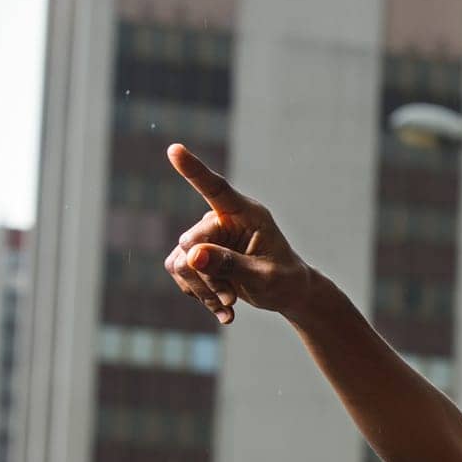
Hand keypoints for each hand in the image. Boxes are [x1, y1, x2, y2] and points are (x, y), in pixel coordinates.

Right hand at [162, 143, 314, 322]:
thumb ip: (230, 265)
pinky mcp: (198, 257)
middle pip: (189, 243)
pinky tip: (225, 312)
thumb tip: (191, 256)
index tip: (174, 149)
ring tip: (230, 303)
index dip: (194, 170)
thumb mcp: (264, 277)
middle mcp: (222, 220)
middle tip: (230, 298)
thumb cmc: (284, 279)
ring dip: (202, 289)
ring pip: (181, 263)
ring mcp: (207, 237)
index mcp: (246, 213)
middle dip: (206, 276)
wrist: (286, 293)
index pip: (217, 188)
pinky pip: (182, 276)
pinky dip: (200, 296)